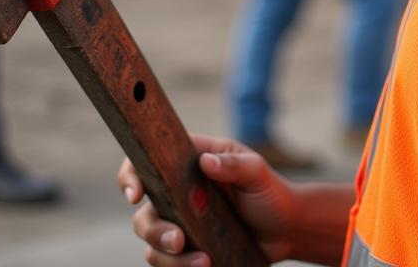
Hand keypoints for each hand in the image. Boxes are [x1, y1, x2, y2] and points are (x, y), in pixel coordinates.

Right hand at [118, 135, 297, 265]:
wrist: (286, 229)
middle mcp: (178, 192)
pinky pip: (168, 263)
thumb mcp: (257, 172)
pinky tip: (205, 266)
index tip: (136, 195)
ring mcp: (181, 222)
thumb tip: (206, 162)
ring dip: (170, 257)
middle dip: (155, 230)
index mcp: (189, 162)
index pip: (148, 161)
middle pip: (144, 211)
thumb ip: (234, 165)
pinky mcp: (188, 249)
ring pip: (152, 242)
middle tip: (179, 240)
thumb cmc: (270, 192)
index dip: (131, 175)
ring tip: (203, 262)